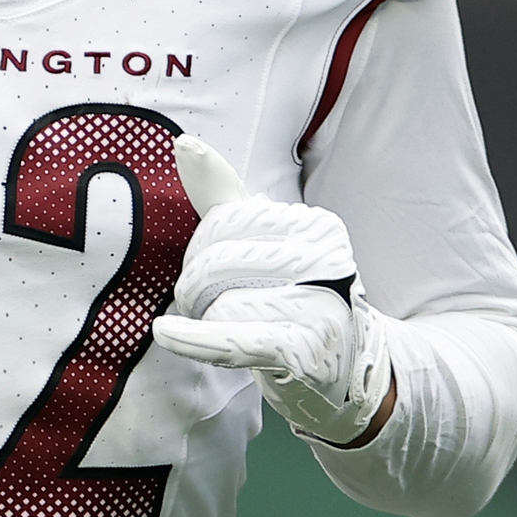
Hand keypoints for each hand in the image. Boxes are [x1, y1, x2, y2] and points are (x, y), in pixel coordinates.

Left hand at [149, 136, 394, 447]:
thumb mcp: (269, 243)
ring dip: (203, 321)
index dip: (203, 248)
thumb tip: (184, 143)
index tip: (215, 271)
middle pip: (216, 261)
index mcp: (318, 225)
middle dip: (196, 286)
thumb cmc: (296, 300)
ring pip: (218, 302)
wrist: (348, 373)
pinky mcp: (305, 352)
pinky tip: (168, 333)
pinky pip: (231, 338)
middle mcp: (327, 262)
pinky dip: (192, 338)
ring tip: (223, 330)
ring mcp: (320, 307)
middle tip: (209, 307)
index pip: (225, 220)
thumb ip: (226, 195)